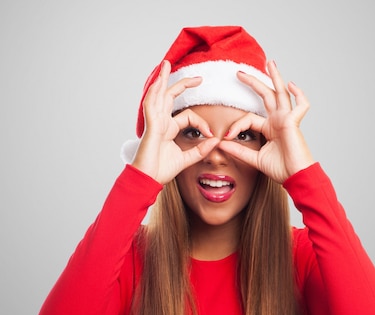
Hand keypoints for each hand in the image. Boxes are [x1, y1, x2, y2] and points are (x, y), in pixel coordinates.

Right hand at [131, 60, 218, 184]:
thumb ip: (201, 150)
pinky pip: (151, 106)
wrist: (148, 179)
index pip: (188, 116)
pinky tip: (158, 83)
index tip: (212, 134)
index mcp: (168, 129)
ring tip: (166, 64)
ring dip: (162, 79)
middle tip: (197, 77)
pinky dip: (154, 93)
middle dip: (182, 84)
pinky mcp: (150, 127)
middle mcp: (160, 122)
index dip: (202, 123)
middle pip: (169, 97)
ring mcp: (154, 123)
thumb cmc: (161, 170)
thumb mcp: (187, 159)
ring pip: (158, 95)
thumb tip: (216, 141)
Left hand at [218, 61, 314, 183]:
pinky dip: (299, 94)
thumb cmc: (281, 170)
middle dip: (253, 83)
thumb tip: (221, 144)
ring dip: (276, 77)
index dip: (235, 126)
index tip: (225, 137)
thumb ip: (238, 150)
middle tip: (239, 73)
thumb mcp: (255, 159)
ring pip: (281, 93)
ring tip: (270, 63)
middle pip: (265, 96)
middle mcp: (278, 121)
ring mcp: (287, 120)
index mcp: (270, 128)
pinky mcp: (294, 123)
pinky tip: (291, 85)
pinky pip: (301, 105)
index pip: (249, 118)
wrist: (295, 178)